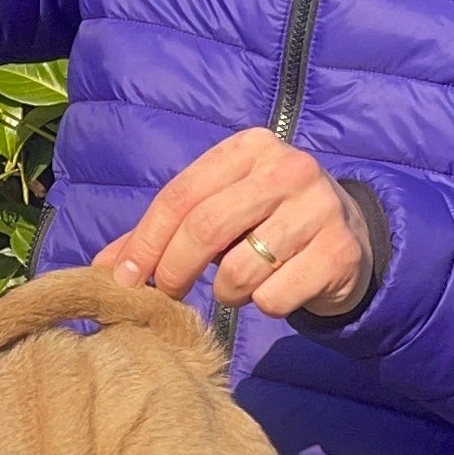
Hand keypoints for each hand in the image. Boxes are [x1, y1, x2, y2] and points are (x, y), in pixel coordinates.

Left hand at [92, 128, 374, 319]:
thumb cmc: (264, 224)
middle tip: (169, 293)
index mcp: (248, 148)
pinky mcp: (341, 251)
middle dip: (174, 270)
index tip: (125, 280)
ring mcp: (320, 207)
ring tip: (241, 285)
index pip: (180, 196)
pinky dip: (267, 306)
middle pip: (205, 227)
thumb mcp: (216, 215)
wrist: (350, 238)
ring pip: (241, 269)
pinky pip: (276, 296)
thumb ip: (161, 235)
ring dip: (227, 293)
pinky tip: (278, 290)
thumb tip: (103, 270)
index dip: (145, 242)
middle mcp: (288, 168)